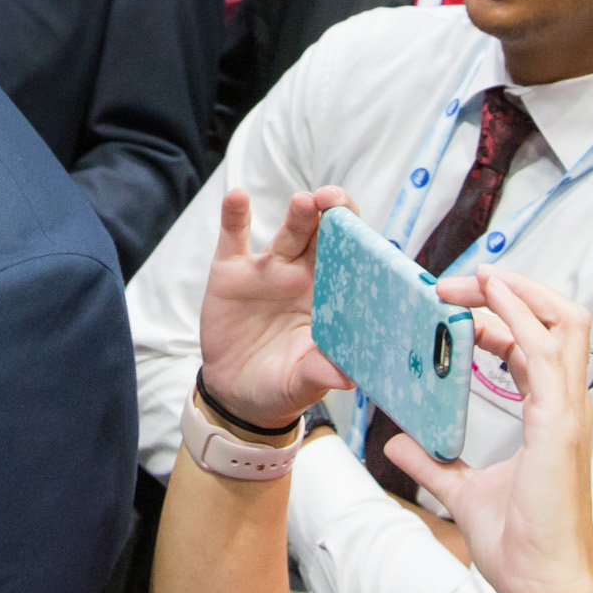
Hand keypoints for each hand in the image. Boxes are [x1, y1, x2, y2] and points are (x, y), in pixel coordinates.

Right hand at [194, 188, 355, 433]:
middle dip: (332, 213)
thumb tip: (346, 378)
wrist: (237, 394)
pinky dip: (234, 215)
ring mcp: (268, 271)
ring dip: (299, 214)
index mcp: (329, 297)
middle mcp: (303, 276)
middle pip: (325, 234)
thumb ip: (320, 374)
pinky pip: (233, 237)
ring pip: (289, 233)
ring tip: (305, 202)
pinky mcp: (231, 272)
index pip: (352, 258)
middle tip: (333, 202)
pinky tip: (236, 198)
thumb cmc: (281, 384)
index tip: (360, 232)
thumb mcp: (302, 383)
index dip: (357, 239)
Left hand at [383, 273, 592, 592]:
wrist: (543, 588)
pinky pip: (548, 350)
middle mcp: (567, 405)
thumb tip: (397, 440)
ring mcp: (569, 412)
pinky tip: (489, 300)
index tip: (456, 306)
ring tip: (473, 277)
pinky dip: (520, 316)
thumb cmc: (518, 547)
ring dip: (517, 292)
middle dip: (512, 290)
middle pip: (559, 318)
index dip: (502, 315)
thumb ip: (434, 463)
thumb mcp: (463, 492)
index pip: (537, 343)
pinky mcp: (560, 424)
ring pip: (564, 321)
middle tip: (457, 283)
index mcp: (552, 415)